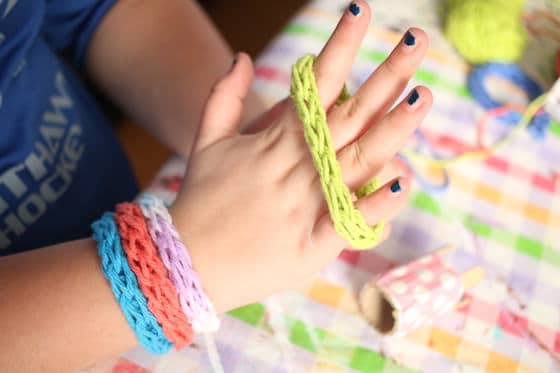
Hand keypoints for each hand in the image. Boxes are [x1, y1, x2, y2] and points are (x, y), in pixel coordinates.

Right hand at [170, 0, 431, 312]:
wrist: (188, 263)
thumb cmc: (200, 200)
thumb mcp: (205, 143)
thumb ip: (223, 97)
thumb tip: (242, 56)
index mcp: (275, 141)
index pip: (316, 85)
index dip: (340, 47)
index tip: (361, 13)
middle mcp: (296, 166)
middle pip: (349, 115)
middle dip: (385, 77)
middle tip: (416, 41)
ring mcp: (307, 204)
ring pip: (358, 161)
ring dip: (392, 128)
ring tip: (422, 96)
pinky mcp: (313, 243)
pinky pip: (351, 220)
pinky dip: (377, 203)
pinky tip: (404, 180)